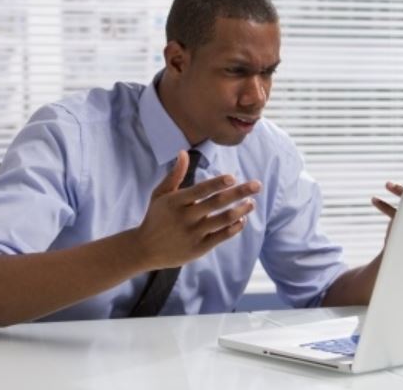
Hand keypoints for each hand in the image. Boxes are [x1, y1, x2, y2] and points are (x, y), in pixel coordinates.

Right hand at [135, 150, 260, 269]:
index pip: (200, 190)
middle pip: (217, 203)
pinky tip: (242, 219)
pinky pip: (222, 236)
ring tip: (252, 203)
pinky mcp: (199, 248)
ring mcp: (193, 234)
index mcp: (176, 202)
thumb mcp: (160, 194)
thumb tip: (184, 152)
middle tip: (257, 185)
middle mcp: (185, 217)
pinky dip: (234, 227)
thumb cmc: (156, 217)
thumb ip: (175, 175)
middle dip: (239, 193)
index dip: (217, 183)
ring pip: (223, 220)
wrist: (144, 249)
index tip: (233, 177)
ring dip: (241, 211)